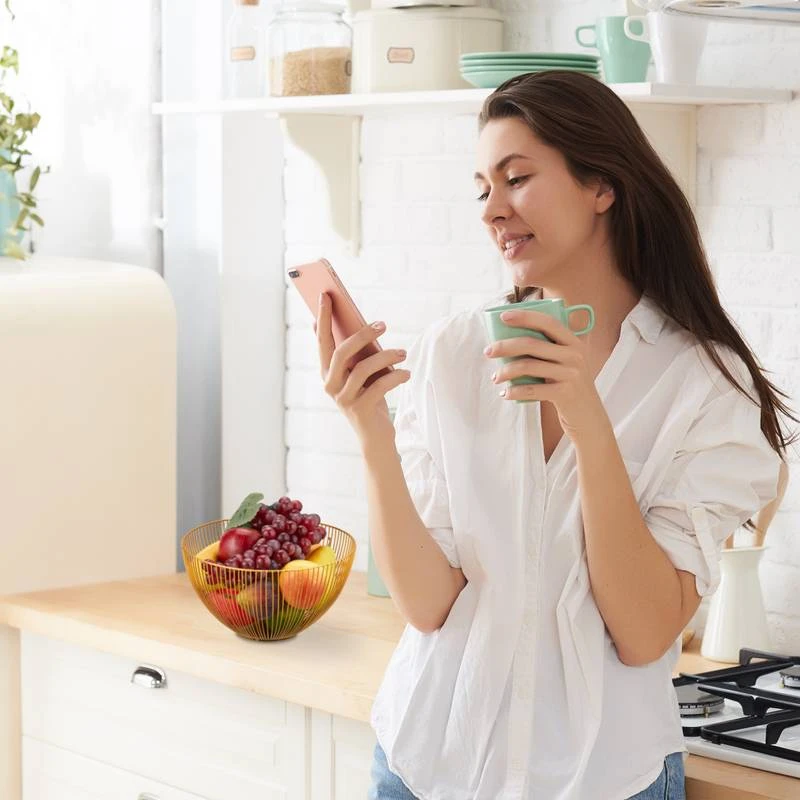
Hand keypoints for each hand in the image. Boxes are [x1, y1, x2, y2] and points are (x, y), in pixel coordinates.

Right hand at [316, 292, 409, 444]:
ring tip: (403, 353)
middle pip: (341, 352)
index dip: (322, 318)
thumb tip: (360, 324)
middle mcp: (330, 384)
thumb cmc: (370, 397)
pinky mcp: (360, 409)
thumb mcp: (362, 374)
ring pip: (363, 368)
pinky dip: (395, 377)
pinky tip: (407, 373)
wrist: (376, 436)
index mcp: (327, 372)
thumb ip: (357, 354)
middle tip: (383, 323)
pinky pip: (379, 387)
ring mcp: (343, 398)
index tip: (325, 294)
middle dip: (362, 334)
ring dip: (386, 356)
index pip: (322, 341)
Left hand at [483, 309, 605, 439]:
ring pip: (528, 366)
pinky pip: (532, 389)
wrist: (588, 415)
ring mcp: (571, 373)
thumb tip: (510, 339)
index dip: (525, 316)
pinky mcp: (565, 393)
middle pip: (532, 344)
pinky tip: (505, 393)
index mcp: (574, 342)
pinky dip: (515, 391)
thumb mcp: (566, 362)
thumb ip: (548, 349)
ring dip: (505, 371)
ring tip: (495, 377)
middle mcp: (574, 355)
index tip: (503, 316)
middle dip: (505, 346)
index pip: (548, 322)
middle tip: (488, 351)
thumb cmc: (569, 385)